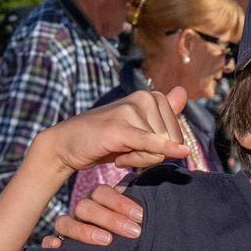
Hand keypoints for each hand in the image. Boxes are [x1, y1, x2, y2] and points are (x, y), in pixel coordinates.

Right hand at [38, 87, 191, 174]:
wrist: (66, 144)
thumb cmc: (105, 139)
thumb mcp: (138, 127)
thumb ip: (163, 112)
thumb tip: (184, 91)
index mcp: (151, 97)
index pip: (177, 134)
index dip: (161, 149)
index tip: (139, 147)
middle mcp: (144, 99)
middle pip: (170, 142)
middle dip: (151, 155)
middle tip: (126, 150)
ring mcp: (131, 111)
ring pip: (158, 149)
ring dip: (139, 159)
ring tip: (118, 150)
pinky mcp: (120, 128)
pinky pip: (150, 143)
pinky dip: (164, 149)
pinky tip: (179, 152)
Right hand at [41, 184, 142, 247]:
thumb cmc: (129, 237)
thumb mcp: (133, 223)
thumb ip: (137, 215)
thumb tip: (153, 207)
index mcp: (98, 202)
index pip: (102, 192)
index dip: (121, 203)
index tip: (141, 216)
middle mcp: (81, 213)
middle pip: (86, 206)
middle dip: (111, 218)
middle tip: (133, 232)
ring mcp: (68, 229)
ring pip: (65, 222)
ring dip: (85, 230)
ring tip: (106, 241)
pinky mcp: (57, 248)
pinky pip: (47, 242)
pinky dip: (51, 243)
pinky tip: (58, 247)